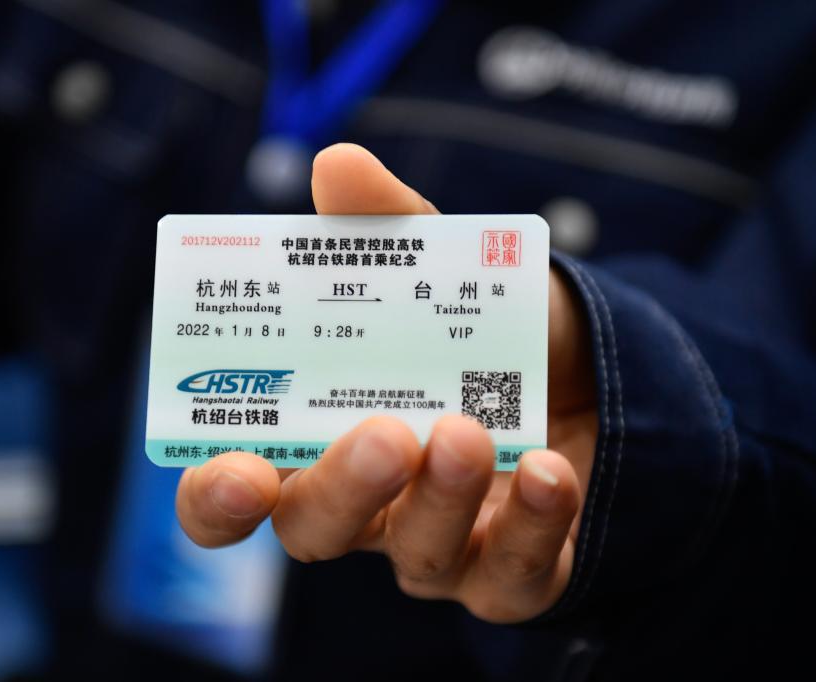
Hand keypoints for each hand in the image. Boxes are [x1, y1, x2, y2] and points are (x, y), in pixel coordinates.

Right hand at [176, 144, 597, 622]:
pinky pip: (515, 577)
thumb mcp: (446, 269)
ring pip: (418, 557)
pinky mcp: (515, 574)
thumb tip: (338, 165)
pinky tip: (548, 473)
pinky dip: (531, 526)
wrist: (596, 374)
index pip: (242, 491)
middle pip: (317, 529)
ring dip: (441, 498)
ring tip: (469, 430)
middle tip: (380, 433)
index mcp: (320, 438)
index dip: (220, 499)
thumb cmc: (490, 333)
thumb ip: (390, 227)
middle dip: (341, 488)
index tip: (233, 473)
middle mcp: (368, 505)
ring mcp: (440, 546)